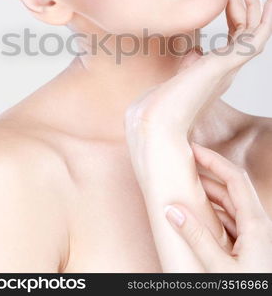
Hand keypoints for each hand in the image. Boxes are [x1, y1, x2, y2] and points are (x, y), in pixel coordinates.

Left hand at [124, 0, 271, 181]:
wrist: (156, 121)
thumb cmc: (161, 103)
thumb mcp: (178, 74)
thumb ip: (190, 61)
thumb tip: (194, 49)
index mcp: (216, 70)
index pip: (234, 37)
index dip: (236, 14)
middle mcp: (227, 69)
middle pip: (246, 30)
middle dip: (247, 3)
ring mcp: (229, 67)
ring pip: (253, 31)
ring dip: (253, 4)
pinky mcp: (226, 64)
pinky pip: (254, 38)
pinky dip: (262, 20)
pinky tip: (265, 2)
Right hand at [165, 142, 271, 272]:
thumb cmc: (249, 289)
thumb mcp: (219, 268)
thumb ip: (196, 237)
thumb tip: (172, 210)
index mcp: (256, 223)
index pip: (234, 178)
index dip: (213, 160)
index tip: (193, 149)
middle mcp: (258, 224)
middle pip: (231, 188)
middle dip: (208, 174)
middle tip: (185, 166)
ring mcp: (254, 234)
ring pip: (230, 204)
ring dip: (209, 195)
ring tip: (185, 188)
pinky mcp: (249, 245)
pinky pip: (230, 220)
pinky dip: (212, 213)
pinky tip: (196, 215)